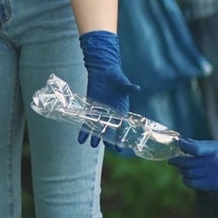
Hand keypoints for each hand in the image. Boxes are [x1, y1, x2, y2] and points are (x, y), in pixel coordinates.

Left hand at [77, 30, 140, 146]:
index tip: (120, 146)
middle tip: (107, 146)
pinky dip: (83, 131)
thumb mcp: (122, 82)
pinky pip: (86, 122)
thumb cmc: (116, 77)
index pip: (122, 126)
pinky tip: (80, 139)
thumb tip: (137, 88)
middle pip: (110, 130)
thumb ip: (128, 87)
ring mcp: (100, 113)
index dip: (121, 137)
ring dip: (95, 136)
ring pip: (97, 128)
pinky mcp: (90, 110)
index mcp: (122, 110)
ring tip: (92, 145)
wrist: (103, 71)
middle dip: (108, 139)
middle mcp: (111, 114)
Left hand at [168, 138, 217, 195]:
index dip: (183, 146)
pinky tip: (186, 177)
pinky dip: (186, 180)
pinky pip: (191, 183)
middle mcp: (209, 162)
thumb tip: (187, 142)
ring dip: (181, 170)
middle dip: (176, 160)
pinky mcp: (210, 185)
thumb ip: (204, 144)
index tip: (180, 144)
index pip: (192, 148)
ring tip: (181, 168)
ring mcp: (209, 174)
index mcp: (213, 150)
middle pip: (185, 162)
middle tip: (173, 159)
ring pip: (186, 173)